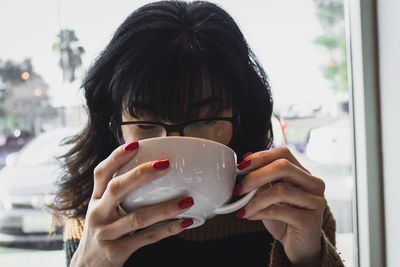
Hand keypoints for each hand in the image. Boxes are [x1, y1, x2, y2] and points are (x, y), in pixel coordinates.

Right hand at [70, 142, 193, 266]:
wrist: (88, 266)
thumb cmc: (103, 230)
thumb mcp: (103, 209)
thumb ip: (119, 192)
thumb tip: (150, 168)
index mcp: (96, 199)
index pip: (102, 173)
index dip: (117, 157)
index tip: (135, 144)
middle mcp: (98, 214)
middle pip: (117, 189)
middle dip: (141, 174)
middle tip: (166, 164)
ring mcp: (106, 234)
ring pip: (138, 217)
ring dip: (165, 208)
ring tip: (187, 200)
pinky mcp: (117, 251)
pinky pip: (147, 238)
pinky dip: (168, 229)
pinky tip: (185, 222)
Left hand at [235, 147, 325, 266]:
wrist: (299, 247)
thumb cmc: (283, 218)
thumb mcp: (269, 195)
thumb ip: (262, 178)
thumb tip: (246, 157)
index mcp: (303, 173)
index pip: (283, 153)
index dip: (260, 157)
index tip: (240, 167)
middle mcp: (314, 184)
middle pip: (283, 166)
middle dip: (256, 176)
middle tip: (238, 188)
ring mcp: (315, 202)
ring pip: (280, 190)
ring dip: (255, 199)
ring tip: (242, 208)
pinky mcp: (310, 221)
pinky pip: (279, 211)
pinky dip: (259, 212)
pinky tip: (249, 216)